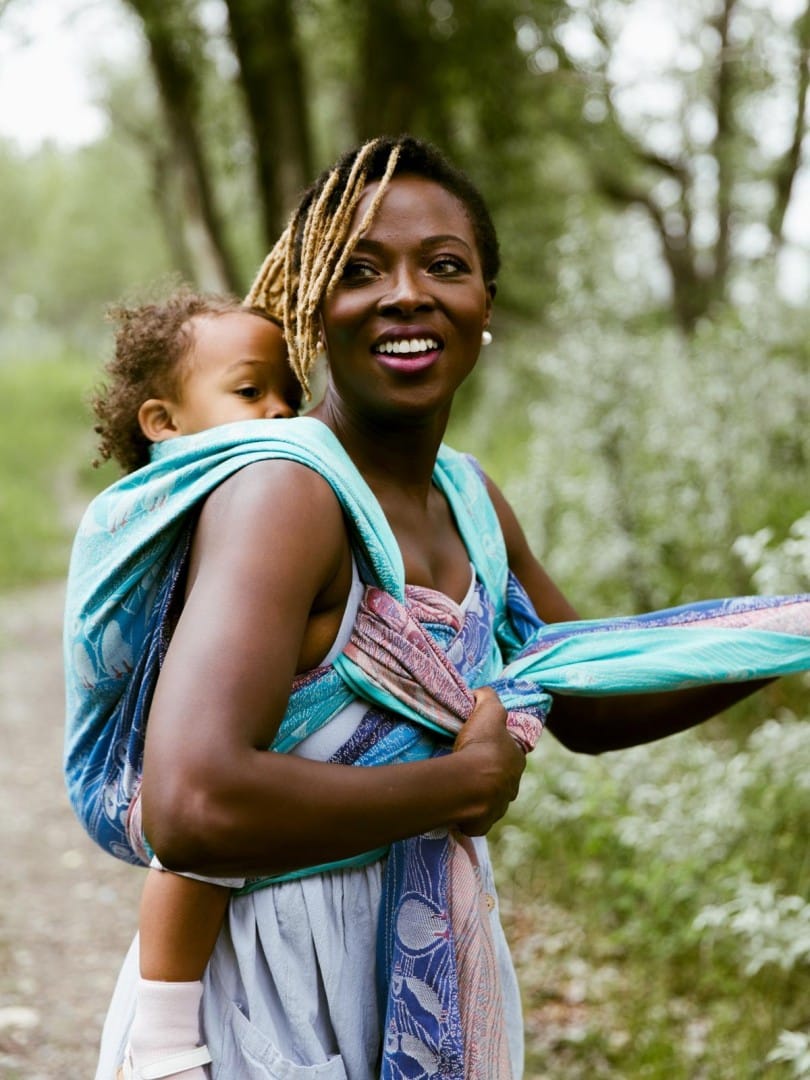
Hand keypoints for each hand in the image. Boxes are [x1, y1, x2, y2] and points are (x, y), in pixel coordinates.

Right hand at [453, 687, 525, 835]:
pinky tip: (455, 804)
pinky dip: (468, 812)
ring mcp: (499, 806)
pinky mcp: (483, 823)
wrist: (470, 782)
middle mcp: (513, 785)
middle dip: (489, 774)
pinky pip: (476, 817)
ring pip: (491, 799)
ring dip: (479, 794)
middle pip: (502, 777)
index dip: (496, 748)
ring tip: (459, 786)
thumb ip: (488, 697)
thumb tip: (482, 693)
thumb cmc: (482, 745)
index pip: (510, 752)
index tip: (480, 746)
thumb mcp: (488, 710)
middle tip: (467, 766)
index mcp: (517, 760)